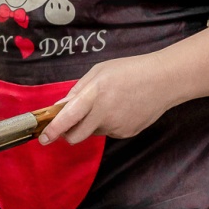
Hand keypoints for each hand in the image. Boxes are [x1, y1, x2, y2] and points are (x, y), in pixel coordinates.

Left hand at [39, 52, 172, 144]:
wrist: (165, 81)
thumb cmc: (130, 70)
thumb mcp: (99, 71)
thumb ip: (78, 89)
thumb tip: (61, 106)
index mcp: (95, 95)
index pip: (69, 117)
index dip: (54, 129)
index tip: (43, 138)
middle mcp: (104, 114)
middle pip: (76, 136)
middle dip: (68, 133)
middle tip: (70, 122)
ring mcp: (117, 126)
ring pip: (93, 133)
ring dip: (91, 124)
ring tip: (107, 104)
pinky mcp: (127, 133)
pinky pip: (108, 132)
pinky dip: (107, 124)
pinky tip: (120, 109)